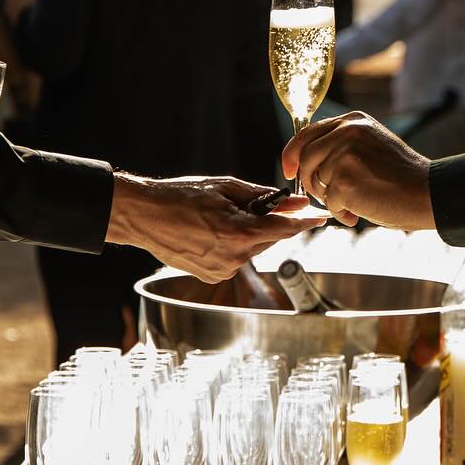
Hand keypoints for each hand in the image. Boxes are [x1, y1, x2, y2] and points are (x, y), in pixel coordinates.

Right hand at [105, 174, 326, 282]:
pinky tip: (212, 232)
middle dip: (271, 221)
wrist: (142, 216)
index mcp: (240, 232)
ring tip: (221, 216)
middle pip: (271, 238)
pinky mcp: (213, 276)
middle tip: (256, 204)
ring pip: (253, 248)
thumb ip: (262, 196)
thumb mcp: (224, 187)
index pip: (285, 228)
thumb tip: (293, 201)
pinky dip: (234, 244)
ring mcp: (223, 270)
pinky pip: (235, 258)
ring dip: (249, 232)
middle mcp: (235, 257)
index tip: (322, 216)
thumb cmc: (179, 196)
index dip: (306, 221)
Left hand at [282, 111, 434, 229]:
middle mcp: (347, 131)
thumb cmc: (401, 177)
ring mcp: (344, 153)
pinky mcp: (345, 177)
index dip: (292, 153)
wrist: (427, 192)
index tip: (288, 170)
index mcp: (353, 121)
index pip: (307, 133)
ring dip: (332, 199)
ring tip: (357, 202)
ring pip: (316, 182)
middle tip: (329, 196)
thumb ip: (340, 145)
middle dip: (310, 182)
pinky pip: (330, 201)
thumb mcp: (370, 146)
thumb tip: (304, 161)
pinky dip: (342, 212)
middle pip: (305, 158)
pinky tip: (360, 210)